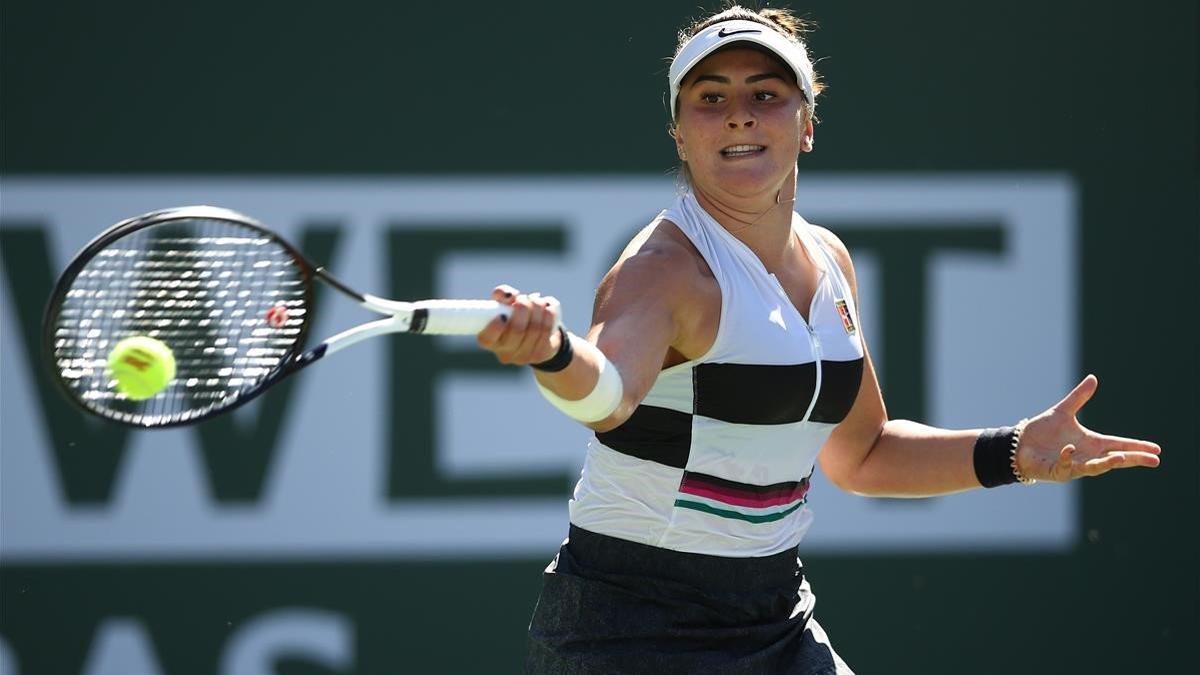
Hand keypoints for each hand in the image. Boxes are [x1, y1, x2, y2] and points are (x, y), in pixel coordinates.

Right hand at [476, 284, 561, 365]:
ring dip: (538, 309)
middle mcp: (504, 352)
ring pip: (535, 329)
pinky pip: (546, 331)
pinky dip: (549, 315)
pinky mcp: (539, 355)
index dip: (495, 328)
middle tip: (524, 298)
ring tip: (537, 300)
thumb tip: (510, 295)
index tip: (502, 314)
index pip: (488, 339)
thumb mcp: (503, 302)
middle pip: (517, 330)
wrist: (534, 333)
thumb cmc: (512, 314)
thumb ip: (502, 294)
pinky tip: (547, 308)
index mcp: (489, 340)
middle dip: (523, 309)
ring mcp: (522, 357)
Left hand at [1015, 375, 1160, 481]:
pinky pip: (1066, 467)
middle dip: (1133, 460)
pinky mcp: (1057, 471)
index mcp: (1091, 443)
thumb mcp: (1063, 412)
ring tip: (1121, 458)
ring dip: (1106, 464)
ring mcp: (1073, 465)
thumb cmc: (1042, 432)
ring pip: (1094, 468)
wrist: (1019, 444)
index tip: (1156, 450)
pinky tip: (1069, 449)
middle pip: (1114, 459)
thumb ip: (1078, 397)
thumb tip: (1093, 378)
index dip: (1136, 447)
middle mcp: (1086, 456)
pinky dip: (1068, 458)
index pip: (1119, 445)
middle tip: (1154, 461)